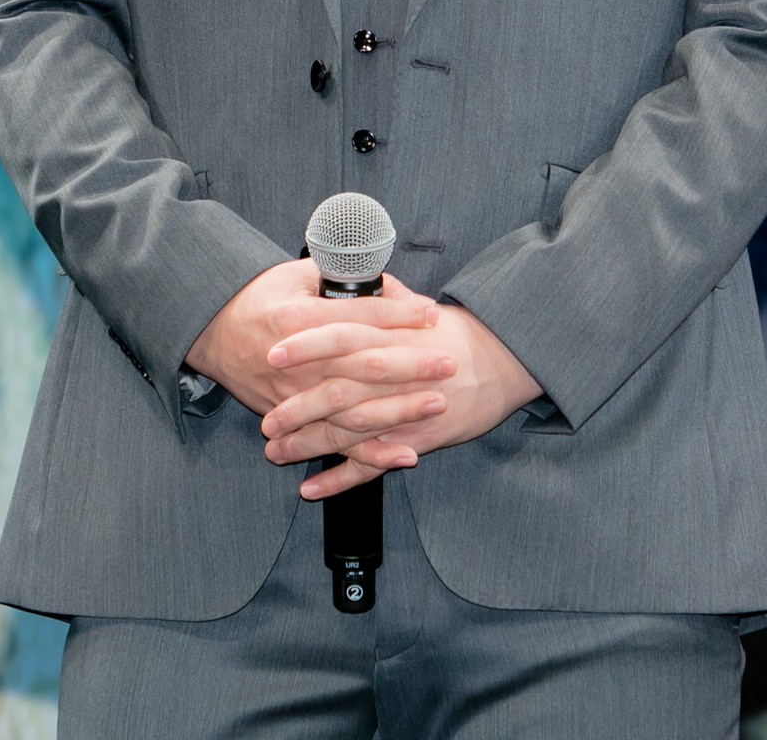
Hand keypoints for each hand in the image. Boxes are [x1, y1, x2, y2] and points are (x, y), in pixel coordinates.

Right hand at [184, 260, 443, 458]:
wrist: (216, 333)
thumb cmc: (261, 297)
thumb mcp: (295, 273)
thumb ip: (339, 275)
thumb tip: (386, 279)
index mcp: (299, 319)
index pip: (359, 317)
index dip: (398, 315)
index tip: (432, 314)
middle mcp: (299, 363)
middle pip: (363, 366)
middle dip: (410, 365)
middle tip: (448, 362)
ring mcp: (296, 397)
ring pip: (355, 411)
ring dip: (399, 410)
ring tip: (438, 405)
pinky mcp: (295, 423)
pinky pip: (337, 445)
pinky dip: (371, 454)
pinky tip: (404, 455)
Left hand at [261, 303, 542, 498]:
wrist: (502, 363)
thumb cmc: (456, 334)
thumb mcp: (417, 306)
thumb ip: (380, 296)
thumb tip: (349, 278)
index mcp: (389, 338)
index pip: (340, 337)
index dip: (305, 345)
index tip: (272, 352)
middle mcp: (391, 377)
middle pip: (336, 392)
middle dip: (296, 407)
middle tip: (265, 419)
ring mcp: (401, 413)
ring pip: (346, 433)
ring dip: (308, 445)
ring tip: (275, 452)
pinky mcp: (412, 443)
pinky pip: (371, 467)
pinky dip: (339, 480)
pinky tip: (311, 488)